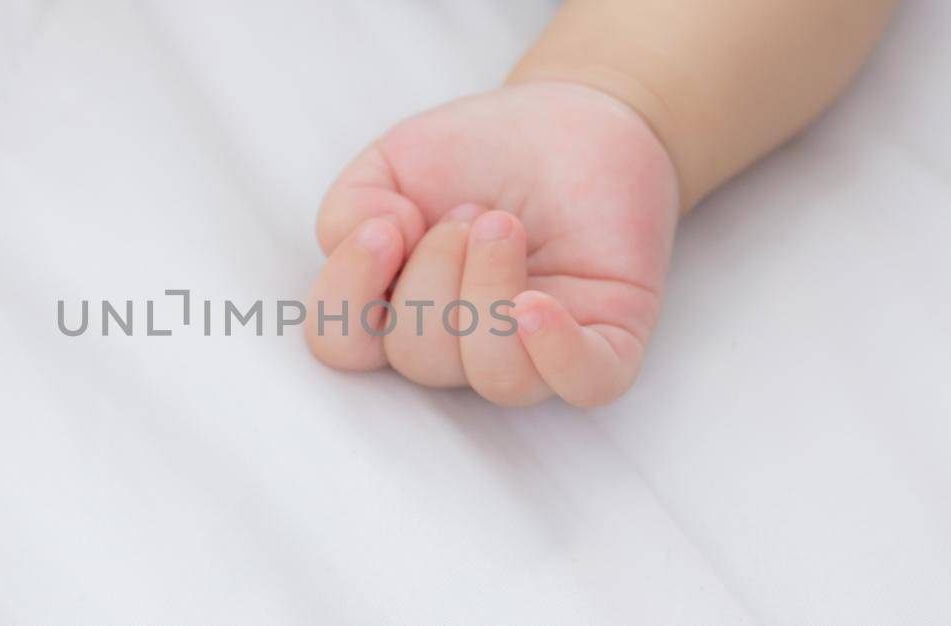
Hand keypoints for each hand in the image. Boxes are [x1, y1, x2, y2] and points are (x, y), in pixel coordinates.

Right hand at [306, 81, 678, 406]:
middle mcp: (460, 346)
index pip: (343, 347)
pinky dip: (557, 352)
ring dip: (488, 293)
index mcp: (397, 311)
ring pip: (495, 374)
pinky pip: (585, 383)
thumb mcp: (391, 163)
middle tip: (472, 212)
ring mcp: (536, 352)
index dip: (350, 299)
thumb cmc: (480, 152)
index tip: (384, 228)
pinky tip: (537, 306)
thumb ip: (347, 210)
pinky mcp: (607, 341)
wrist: (574, 120)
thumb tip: (373, 246)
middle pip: (418, 356)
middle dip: (437, 271)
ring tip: (503, 225)